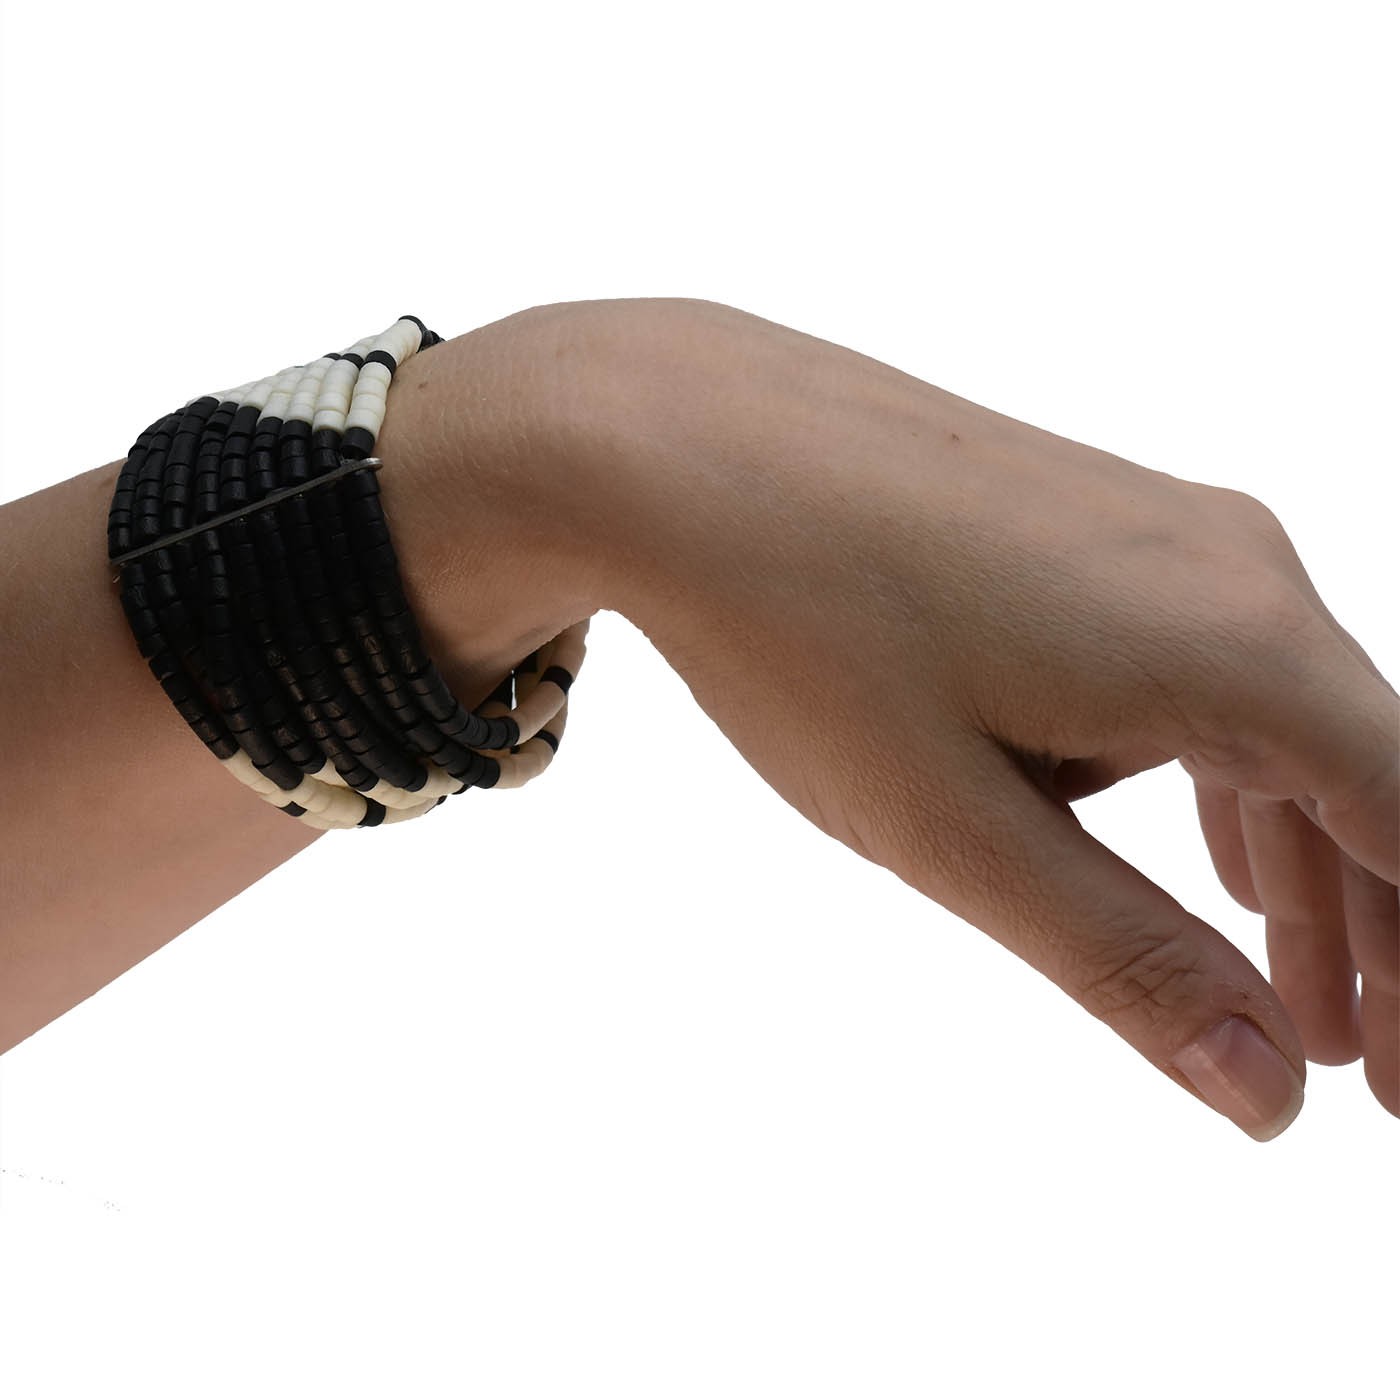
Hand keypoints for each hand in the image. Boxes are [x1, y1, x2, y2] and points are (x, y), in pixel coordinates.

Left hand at [534, 297, 1396, 1140]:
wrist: (685, 442)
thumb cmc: (805, 623)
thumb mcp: (962, 830)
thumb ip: (1127, 963)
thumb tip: (1265, 1093)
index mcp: (1239, 643)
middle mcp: (1235, 568)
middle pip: (1367, 776)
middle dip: (1375, 935)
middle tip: (1360, 1072)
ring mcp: (1165, 533)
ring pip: (1279, 725)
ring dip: (1289, 867)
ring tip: (1283, 999)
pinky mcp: (1096, 527)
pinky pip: (1202, 668)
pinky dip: (1215, 782)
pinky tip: (1205, 851)